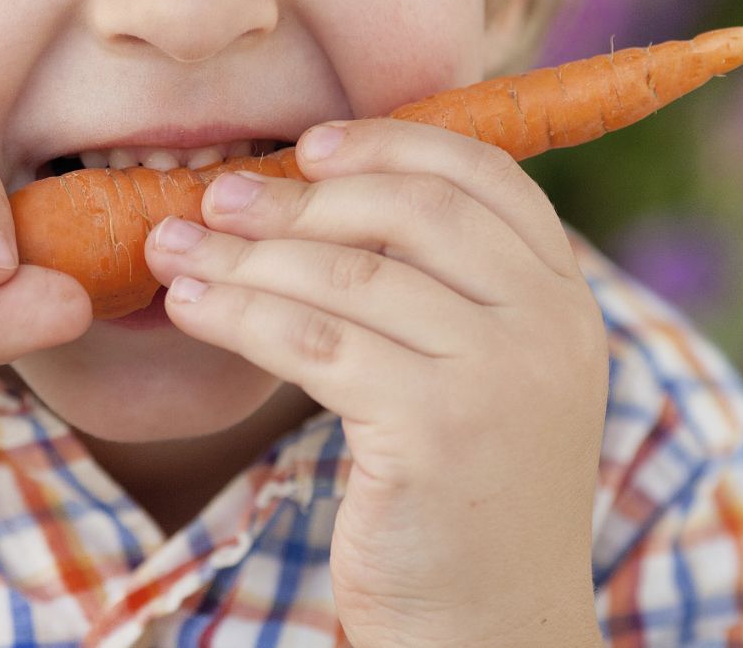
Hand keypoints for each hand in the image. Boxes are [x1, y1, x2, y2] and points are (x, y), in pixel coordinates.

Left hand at [143, 118, 607, 646]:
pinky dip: (240, 313)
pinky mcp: (436, 429)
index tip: (308, 146)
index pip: (483, 175)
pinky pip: (313, 341)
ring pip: (347, 274)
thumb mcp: (485, 380)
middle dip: (299, 197)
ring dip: (243, 255)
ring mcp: (499, 376)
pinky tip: (191, 307)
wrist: (492, 638)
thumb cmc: (462, 506)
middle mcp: (549, 326)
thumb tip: (325, 192)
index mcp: (567, 300)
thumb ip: (446, 292)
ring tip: (174, 249)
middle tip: (216, 199)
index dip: (390, 144)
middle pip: (409, 209)